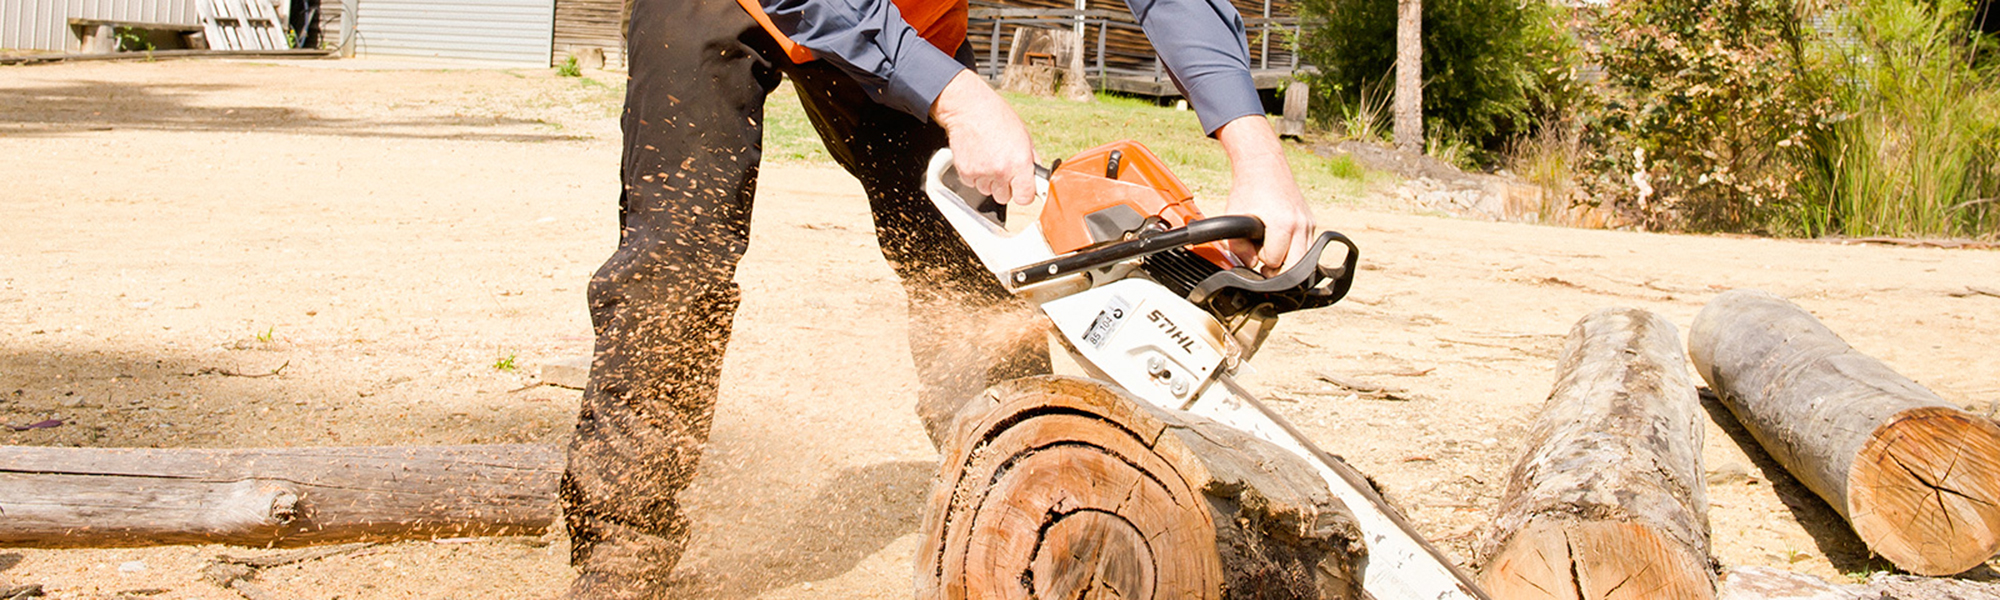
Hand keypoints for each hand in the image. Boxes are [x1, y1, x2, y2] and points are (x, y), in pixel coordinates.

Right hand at [930, 70, 1037, 205]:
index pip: (1025, 198)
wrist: (970, 108)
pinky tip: (977, 157)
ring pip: (987, 191)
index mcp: (1020, 163)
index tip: (1022, 188)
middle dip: (1004, 186)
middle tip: (1002, 168)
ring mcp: (981, 172)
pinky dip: (974, 174)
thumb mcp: (1024, 136)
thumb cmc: (997, 117)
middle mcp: (1001, 170)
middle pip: (1004, 198)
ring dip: (988, 181)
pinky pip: (972, 184)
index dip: (1024, 193)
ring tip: (988, 159)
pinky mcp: (965, 172)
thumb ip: (1031, 160)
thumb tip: (1036, 177)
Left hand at [1214, 116, 1314, 275]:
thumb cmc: (1248, 189)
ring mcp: (1309, 224)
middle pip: (1295, 268)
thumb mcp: (1233, 217)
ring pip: (1303, 261)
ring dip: (1287, 260)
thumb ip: (1237, 247)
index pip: (1274, 261)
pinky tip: (1279, 240)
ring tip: (1271, 248)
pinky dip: (1293, 250)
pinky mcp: (1311, 222)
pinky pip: (1306, 248)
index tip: (1253, 247)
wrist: (1264, 165)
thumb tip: (1251, 265)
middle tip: (1263, 261)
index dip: (1260, 259)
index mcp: (1283, 224)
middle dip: (1278, 269)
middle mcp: (1301, 225)